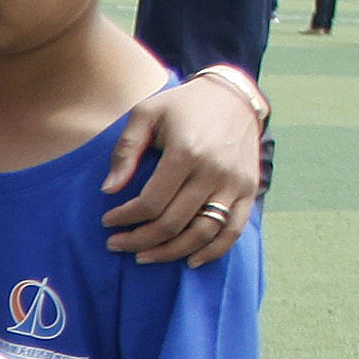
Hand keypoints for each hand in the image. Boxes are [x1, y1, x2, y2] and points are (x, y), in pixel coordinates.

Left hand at [99, 78, 263, 266]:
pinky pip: (233, 230)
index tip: (108, 222)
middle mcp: (213, 171)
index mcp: (186, 152)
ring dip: (170, 252)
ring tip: (144, 257)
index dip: (126, 218)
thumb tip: (109, 190)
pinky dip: (213, 251)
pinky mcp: (249, 190)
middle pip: (173, 223)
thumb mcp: (146, 113)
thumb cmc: (182, 105)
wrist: (234, 96)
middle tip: (117, 245)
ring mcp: (235, 183)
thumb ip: (125, 151)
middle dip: (139, 240)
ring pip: (202, 233)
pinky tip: (191, 261)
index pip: (151, 202)